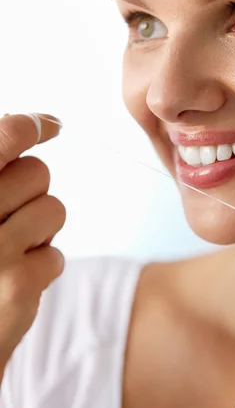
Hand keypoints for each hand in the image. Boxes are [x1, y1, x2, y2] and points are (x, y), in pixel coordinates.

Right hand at [0, 113, 65, 378]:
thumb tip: (37, 121)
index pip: (5, 136)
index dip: (30, 126)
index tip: (50, 126)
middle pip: (36, 172)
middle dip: (31, 194)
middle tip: (5, 222)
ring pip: (54, 210)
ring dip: (38, 233)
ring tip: (8, 254)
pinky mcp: (16, 286)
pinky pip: (55, 255)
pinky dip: (40, 269)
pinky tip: (11, 284)